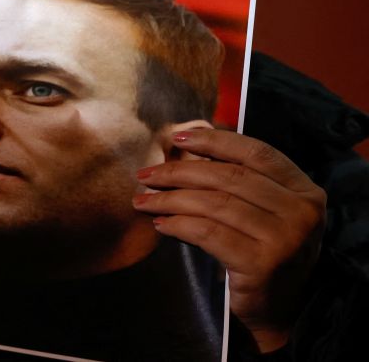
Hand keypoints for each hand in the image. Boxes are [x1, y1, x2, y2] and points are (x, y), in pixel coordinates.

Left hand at [132, 129, 325, 352]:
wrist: (278, 310)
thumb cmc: (263, 252)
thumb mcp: (265, 212)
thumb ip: (240, 182)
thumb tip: (183, 148)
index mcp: (305, 191)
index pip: (257, 153)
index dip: (214, 141)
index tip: (178, 138)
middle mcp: (302, 212)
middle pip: (229, 177)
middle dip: (179, 172)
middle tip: (146, 176)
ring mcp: (285, 238)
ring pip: (215, 204)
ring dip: (170, 199)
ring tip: (143, 200)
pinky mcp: (263, 263)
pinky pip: (208, 233)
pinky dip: (179, 224)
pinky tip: (160, 224)